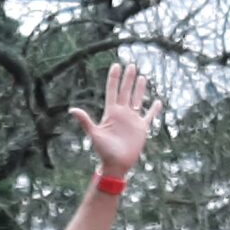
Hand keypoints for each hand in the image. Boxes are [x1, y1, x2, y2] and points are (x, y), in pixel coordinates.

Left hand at [68, 61, 162, 176]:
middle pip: (125, 92)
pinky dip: (154, 109)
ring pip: (137, 99)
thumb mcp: (94, 134)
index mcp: (111, 113)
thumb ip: (85, 121)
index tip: (116, 65)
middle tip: (131, 65)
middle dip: (128, 79)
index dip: (114, 78)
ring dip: (139, 89)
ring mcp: (132, 120)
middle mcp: (122, 113)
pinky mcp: (141, 128)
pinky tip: (157, 101)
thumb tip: (72, 109)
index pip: (112, 91)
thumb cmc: (104, 151)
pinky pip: (149, 116)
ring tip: (142, 76)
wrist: (116, 165)